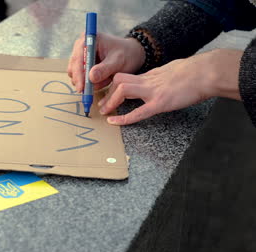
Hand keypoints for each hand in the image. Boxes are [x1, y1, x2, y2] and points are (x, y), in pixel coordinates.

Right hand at [67, 33, 145, 91]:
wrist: (132, 55)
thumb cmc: (127, 54)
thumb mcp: (118, 61)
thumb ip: (105, 69)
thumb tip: (90, 78)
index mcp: (89, 39)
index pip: (78, 58)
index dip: (78, 74)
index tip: (81, 88)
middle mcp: (81, 46)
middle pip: (73, 67)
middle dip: (83, 80)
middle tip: (91, 92)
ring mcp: (80, 56)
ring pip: (76, 75)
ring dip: (90, 82)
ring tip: (107, 80)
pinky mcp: (82, 66)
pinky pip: (81, 79)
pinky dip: (92, 83)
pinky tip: (104, 80)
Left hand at [99, 49, 242, 125]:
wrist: (208, 72)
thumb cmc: (197, 71)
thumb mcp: (174, 70)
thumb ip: (163, 76)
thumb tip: (161, 79)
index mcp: (152, 74)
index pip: (126, 77)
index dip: (114, 86)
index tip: (108, 94)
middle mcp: (149, 81)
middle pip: (119, 80)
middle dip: (108, 93)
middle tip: (102, 105)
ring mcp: (153, 91)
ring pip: (123, 90)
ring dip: (111, 102)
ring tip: (105, 112)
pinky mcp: (160, 103)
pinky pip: (138, 111)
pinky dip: (124, 118)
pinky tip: (114, 122)